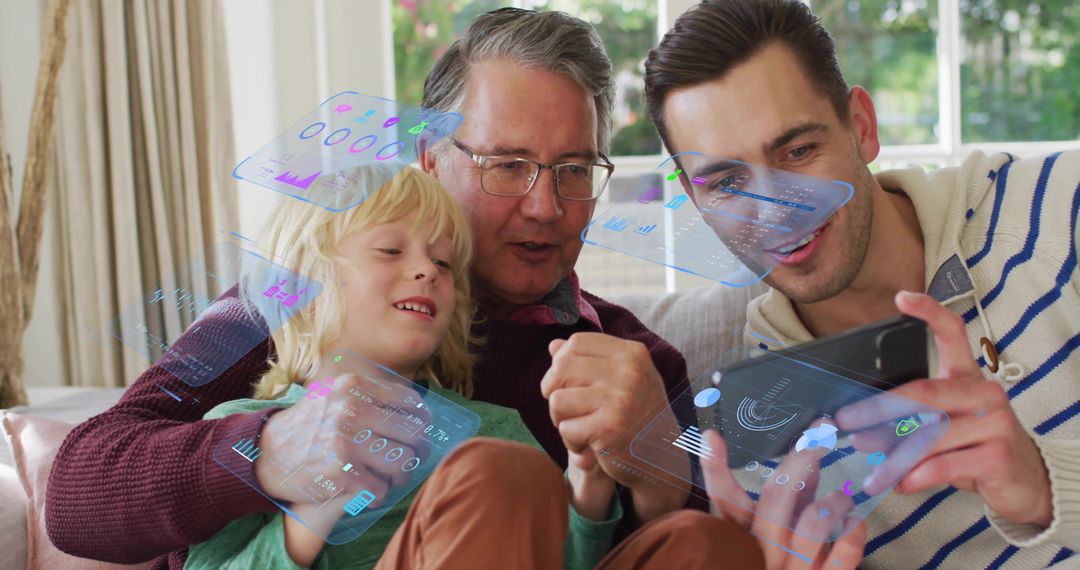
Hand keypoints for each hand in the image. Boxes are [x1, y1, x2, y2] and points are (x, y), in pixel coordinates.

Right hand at [254, 371, 429, 528]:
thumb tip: (420, 409)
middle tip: (415, 458)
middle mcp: (350, 411)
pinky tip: (369, 490)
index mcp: (353, 387)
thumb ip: (370, 396)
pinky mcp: (340, 474)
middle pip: (412, 434)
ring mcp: (345, 442)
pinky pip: (381, 489)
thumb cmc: (309, 425)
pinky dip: (379, 493)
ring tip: (393, 476)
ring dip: (402, 474)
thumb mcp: (334, 395)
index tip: (422, 430)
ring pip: (403, 463)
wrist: (265, 454)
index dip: (422, 420)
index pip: (410, 402)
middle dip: (419, 450)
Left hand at [541, 333, 688, 521]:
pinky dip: (571, 443)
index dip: (561, 362)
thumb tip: (553, 345)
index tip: (569, 384)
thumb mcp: (623, 379)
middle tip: (568, 410)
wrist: (664, 460)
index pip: (576, 342)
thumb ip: (590, 360)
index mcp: (632, 353)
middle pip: (561, 367)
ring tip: (582, 429)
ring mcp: (620, 398)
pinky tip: (589, 446)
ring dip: (561, 420)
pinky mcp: (609, 428)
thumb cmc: (638, 416)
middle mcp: (628, 371)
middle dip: (553, 391)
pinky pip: (566, 429)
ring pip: (557, 400)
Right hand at [701, 430, 866, 568]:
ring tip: (842, 497)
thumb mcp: (775, 530)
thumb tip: (806, 455)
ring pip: (814, 522)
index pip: (722, 499)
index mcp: (742, 537)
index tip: (712, 435)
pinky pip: (844, 555)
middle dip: (801, 457)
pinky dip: (854, 533)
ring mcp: (794, 569)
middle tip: (822, 433)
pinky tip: (856, 522)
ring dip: (834, 500)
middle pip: (776, 495)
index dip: (715, 467)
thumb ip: (788, 497)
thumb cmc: (780, 564)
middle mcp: (763, 551)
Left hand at [846, 291, 1052, 526]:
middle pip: (923, 392)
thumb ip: (906, 425)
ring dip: (894, 455)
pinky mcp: (998, 455)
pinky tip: (902, 483)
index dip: (929, 312)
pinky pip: (945, 464)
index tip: (902, 297)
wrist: (1025, 482)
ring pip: (930, 435)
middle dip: (878, 409)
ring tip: (872, 469)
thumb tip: (861, 432)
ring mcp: (995, 422)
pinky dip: (917, 475)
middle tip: (847, 421)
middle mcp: (984, 393)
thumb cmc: (975, 447)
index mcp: (968, 377)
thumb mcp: (941, 430)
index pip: (952, 333)